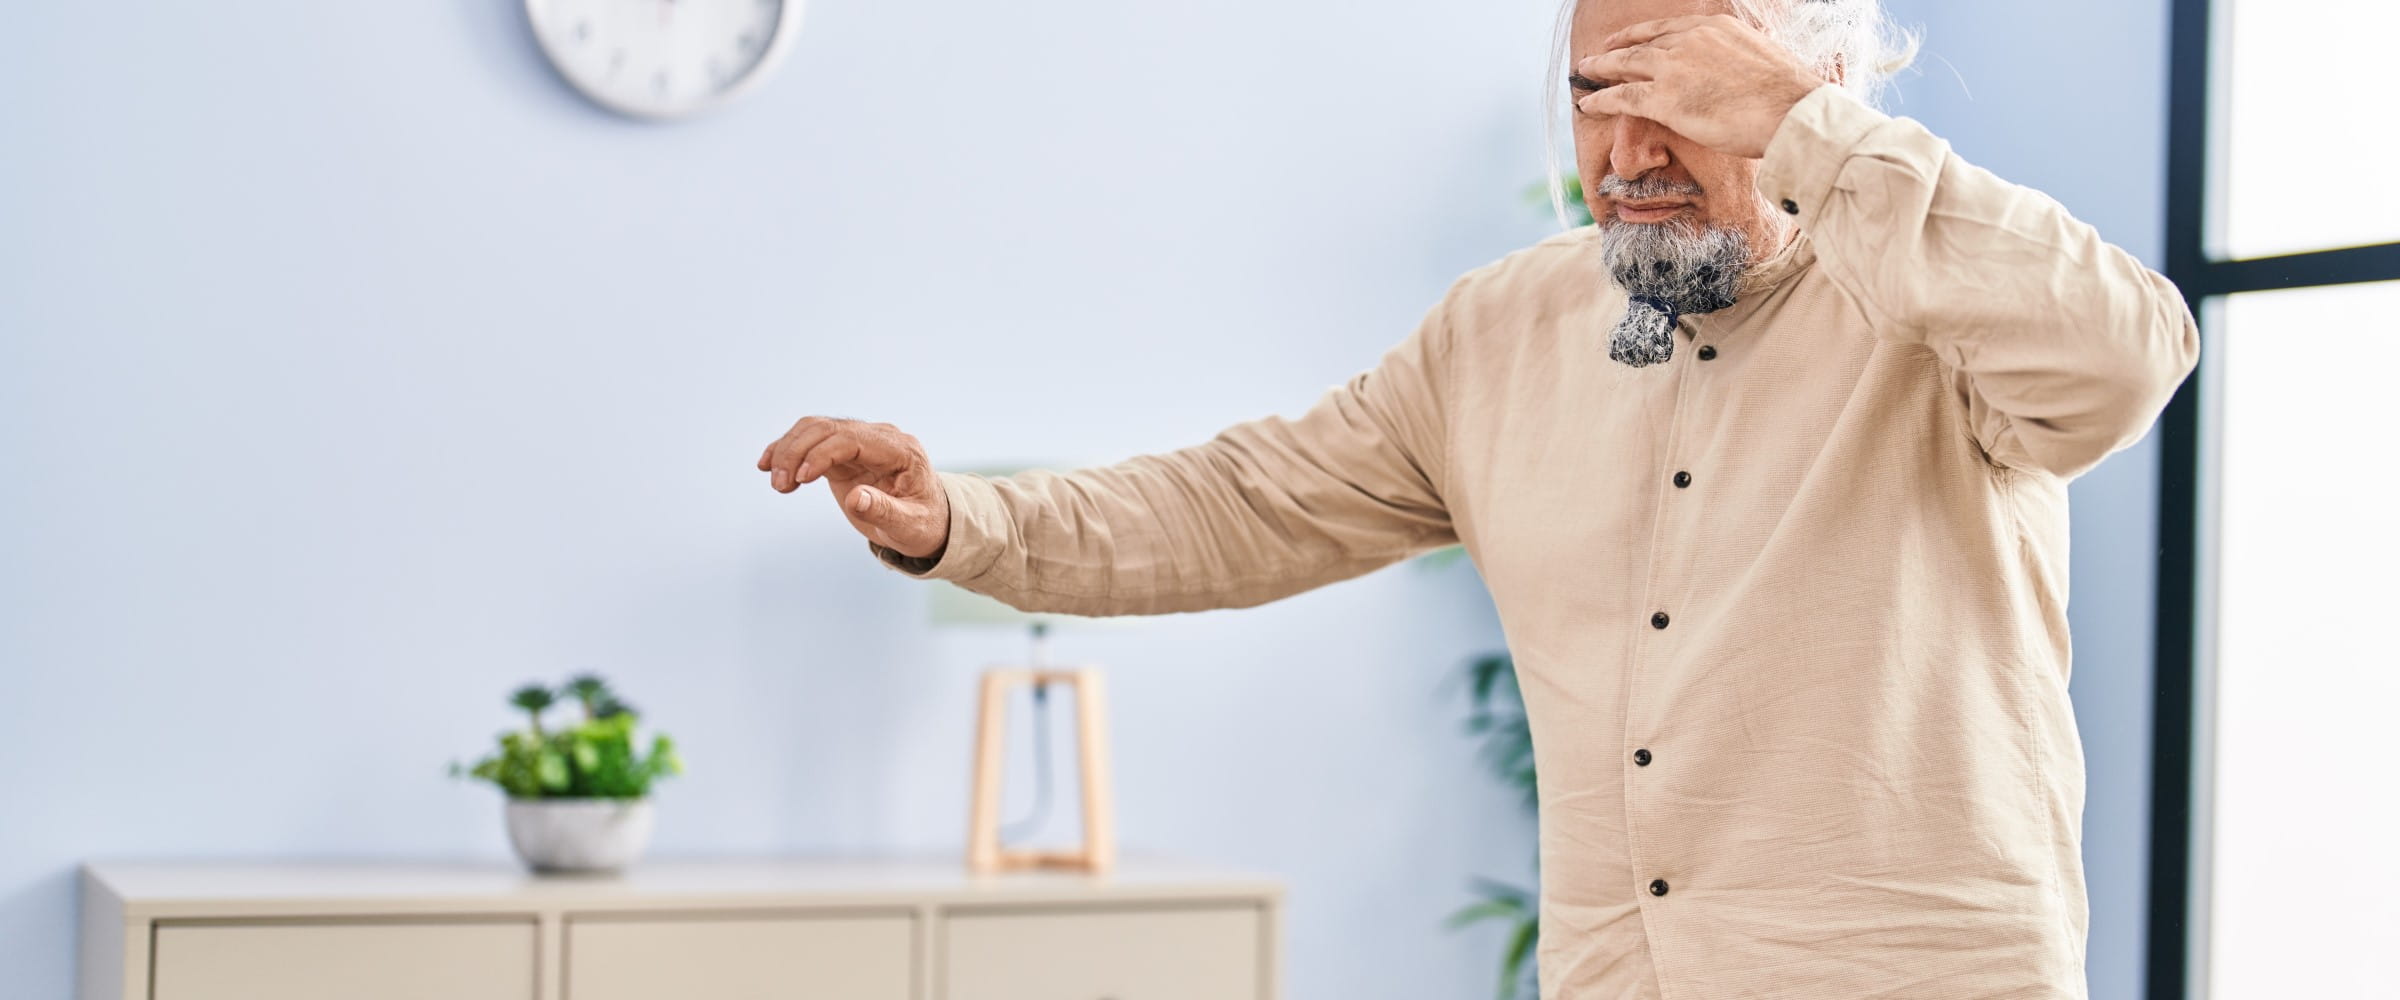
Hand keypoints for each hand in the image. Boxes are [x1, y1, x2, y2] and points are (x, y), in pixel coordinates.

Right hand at [757, 416, 950, 560]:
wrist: (929, 523)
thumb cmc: (924, 525)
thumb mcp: (911, 526)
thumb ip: (885, 511)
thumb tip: (856, 497)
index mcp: (901, 450)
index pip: (853, 438)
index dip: (822, 453)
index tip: (801, 478)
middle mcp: (880, 438)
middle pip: (829, 428)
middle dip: (798, 451)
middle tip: (780, 485)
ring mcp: (861, 443)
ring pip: (815, 429)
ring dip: (789, 450)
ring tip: (777, 482)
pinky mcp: (845, 454)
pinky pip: (812, 442)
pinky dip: (788, 450)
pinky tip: (768, 465)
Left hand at [1575, 15, 1826, 158]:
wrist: (1790, 111)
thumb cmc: (1787, 95)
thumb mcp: (1761, 59)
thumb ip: (1735, 60)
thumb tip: (1733, 76)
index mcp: (1714, 27)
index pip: (1668, 28)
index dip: (1642, 35)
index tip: (1626, 40)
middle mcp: (1690, 39)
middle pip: (1642, 43)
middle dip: (1616, 50)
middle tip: (1597, 57)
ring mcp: (1674, 67)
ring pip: (1625, 65)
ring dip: (1601, 69)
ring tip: (1585, 74)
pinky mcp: (1665, 98)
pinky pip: (1622, 96)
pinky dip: (1601, 99)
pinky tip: (1587, 103)